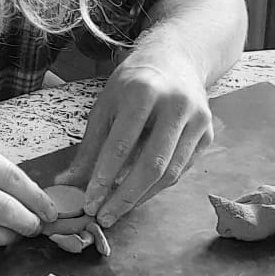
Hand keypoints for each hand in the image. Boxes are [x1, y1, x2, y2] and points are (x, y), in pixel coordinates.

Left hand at [57, 56, 212, 225]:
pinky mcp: (208, 134)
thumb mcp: (106, 104)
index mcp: (143, 91)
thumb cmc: (134, 81)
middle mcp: (175, 105)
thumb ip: (89, 145)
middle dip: (125, 197)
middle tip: (104, 217)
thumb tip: (66, 182)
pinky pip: (183, 170)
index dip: (104, 177)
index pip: (121, 144)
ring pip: (171, 173)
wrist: (176, 58)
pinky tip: (139, 194)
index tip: (89, 202)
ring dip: (142, 197)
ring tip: (118, 210)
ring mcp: (197, 120)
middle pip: (151, 164)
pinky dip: (159, 187)